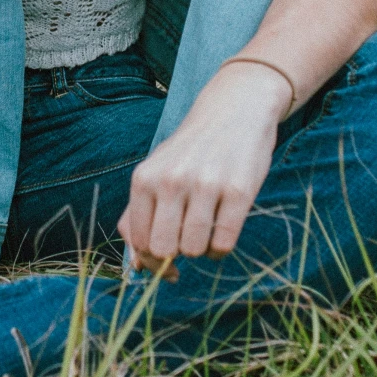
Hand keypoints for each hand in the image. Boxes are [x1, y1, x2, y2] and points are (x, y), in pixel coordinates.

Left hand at [119, 63, 284, 274]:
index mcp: (145, 178)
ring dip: (201, 250)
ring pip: (194, 250)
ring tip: (206, 230)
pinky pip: (224, 244)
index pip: (139, 241)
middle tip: (186, 241)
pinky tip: (222, 229)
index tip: (165, 260)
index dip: (151, 260)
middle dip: (176, 256)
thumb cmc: (191, 150)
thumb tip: (136, 267)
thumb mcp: (156, 172)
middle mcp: (171, 181)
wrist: (236, 109)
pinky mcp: (239, 191)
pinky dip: (221, 247)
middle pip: (163, 250)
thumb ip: (139, 216)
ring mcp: (206, 185)